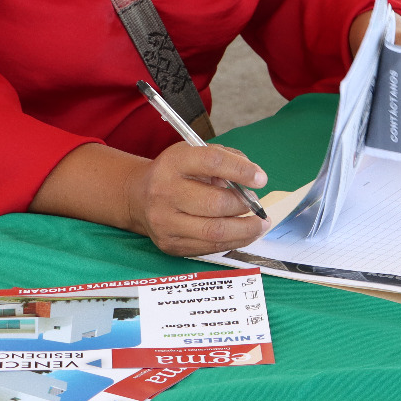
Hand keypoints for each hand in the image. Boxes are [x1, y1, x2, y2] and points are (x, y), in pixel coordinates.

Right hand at [126, 141, 269, 255]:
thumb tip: (253, 178)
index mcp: (174, 162)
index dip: (241, 170)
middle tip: (256, 205)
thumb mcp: (195, 153)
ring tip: (260, 224)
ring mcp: (165, 222)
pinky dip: (234, 241)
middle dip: (244, 205)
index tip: (261, 179)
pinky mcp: (170, 244)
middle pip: (215, 203)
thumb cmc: (176, 173)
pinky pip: (209, 247)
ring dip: (246, 229)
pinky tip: (245, 234)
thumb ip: (226, 158)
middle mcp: (165, 192)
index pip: (213, 161)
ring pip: (215, 231)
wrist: (138, 197)